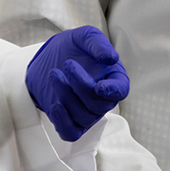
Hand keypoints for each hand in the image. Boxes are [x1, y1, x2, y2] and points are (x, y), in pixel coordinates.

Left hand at [25, 26, 130, 141]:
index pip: (121, 90)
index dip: (113, 91)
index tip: (100, 86)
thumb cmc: (72, 47)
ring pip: (84, 117)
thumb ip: (98, 44)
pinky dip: (63, 124)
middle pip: (99, 105)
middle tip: (67, 64)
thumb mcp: (85, 36)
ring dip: (67, 96)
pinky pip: (71, 133)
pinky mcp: (69, 121)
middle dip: (82, 86)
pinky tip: (55, 105)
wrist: (48, 57)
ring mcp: (87, 112)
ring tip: (54, 74)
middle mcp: (103, 98)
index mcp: (113, 78)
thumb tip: (111, 58)